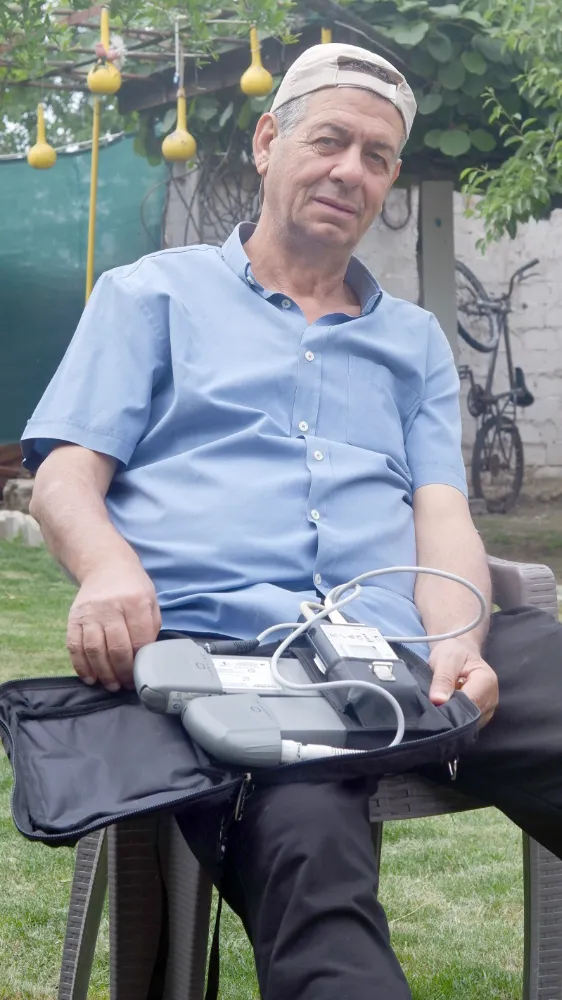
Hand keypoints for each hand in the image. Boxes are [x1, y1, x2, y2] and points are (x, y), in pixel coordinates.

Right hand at [67, 560, 161, 691]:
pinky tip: (91, 678)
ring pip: (94, 650)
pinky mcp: (73, 618)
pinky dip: (81, 666)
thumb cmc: (132, 587)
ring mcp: (89, 613)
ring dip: (103, 674)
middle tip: (126, 685)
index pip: (139, 640)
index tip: (142, 676)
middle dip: (123, 673)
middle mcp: (111, 607)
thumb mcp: (151, 600)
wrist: (104, 565)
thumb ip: (150, 627)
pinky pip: (74, 646)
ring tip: (112, 685)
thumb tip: (147, 657)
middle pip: (116, 648)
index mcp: (135, 602)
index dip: (140, 663)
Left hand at [428, 639, 498, 727]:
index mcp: (487, 681)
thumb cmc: (454, 653)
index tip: (434, 705)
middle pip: (471, 717)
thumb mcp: (445, 660)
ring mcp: (488, 710)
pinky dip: (456, 720)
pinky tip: (446, 711)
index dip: (451, 707)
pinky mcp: (481, 717)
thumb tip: (438, 701)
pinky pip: (468, 724)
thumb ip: (443, 679)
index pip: (470, 703)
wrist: (460, 652)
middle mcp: (492, 699)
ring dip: (453, 718)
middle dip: (451, 715)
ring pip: (469, 723)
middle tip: (433, 708)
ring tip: (439, 708)